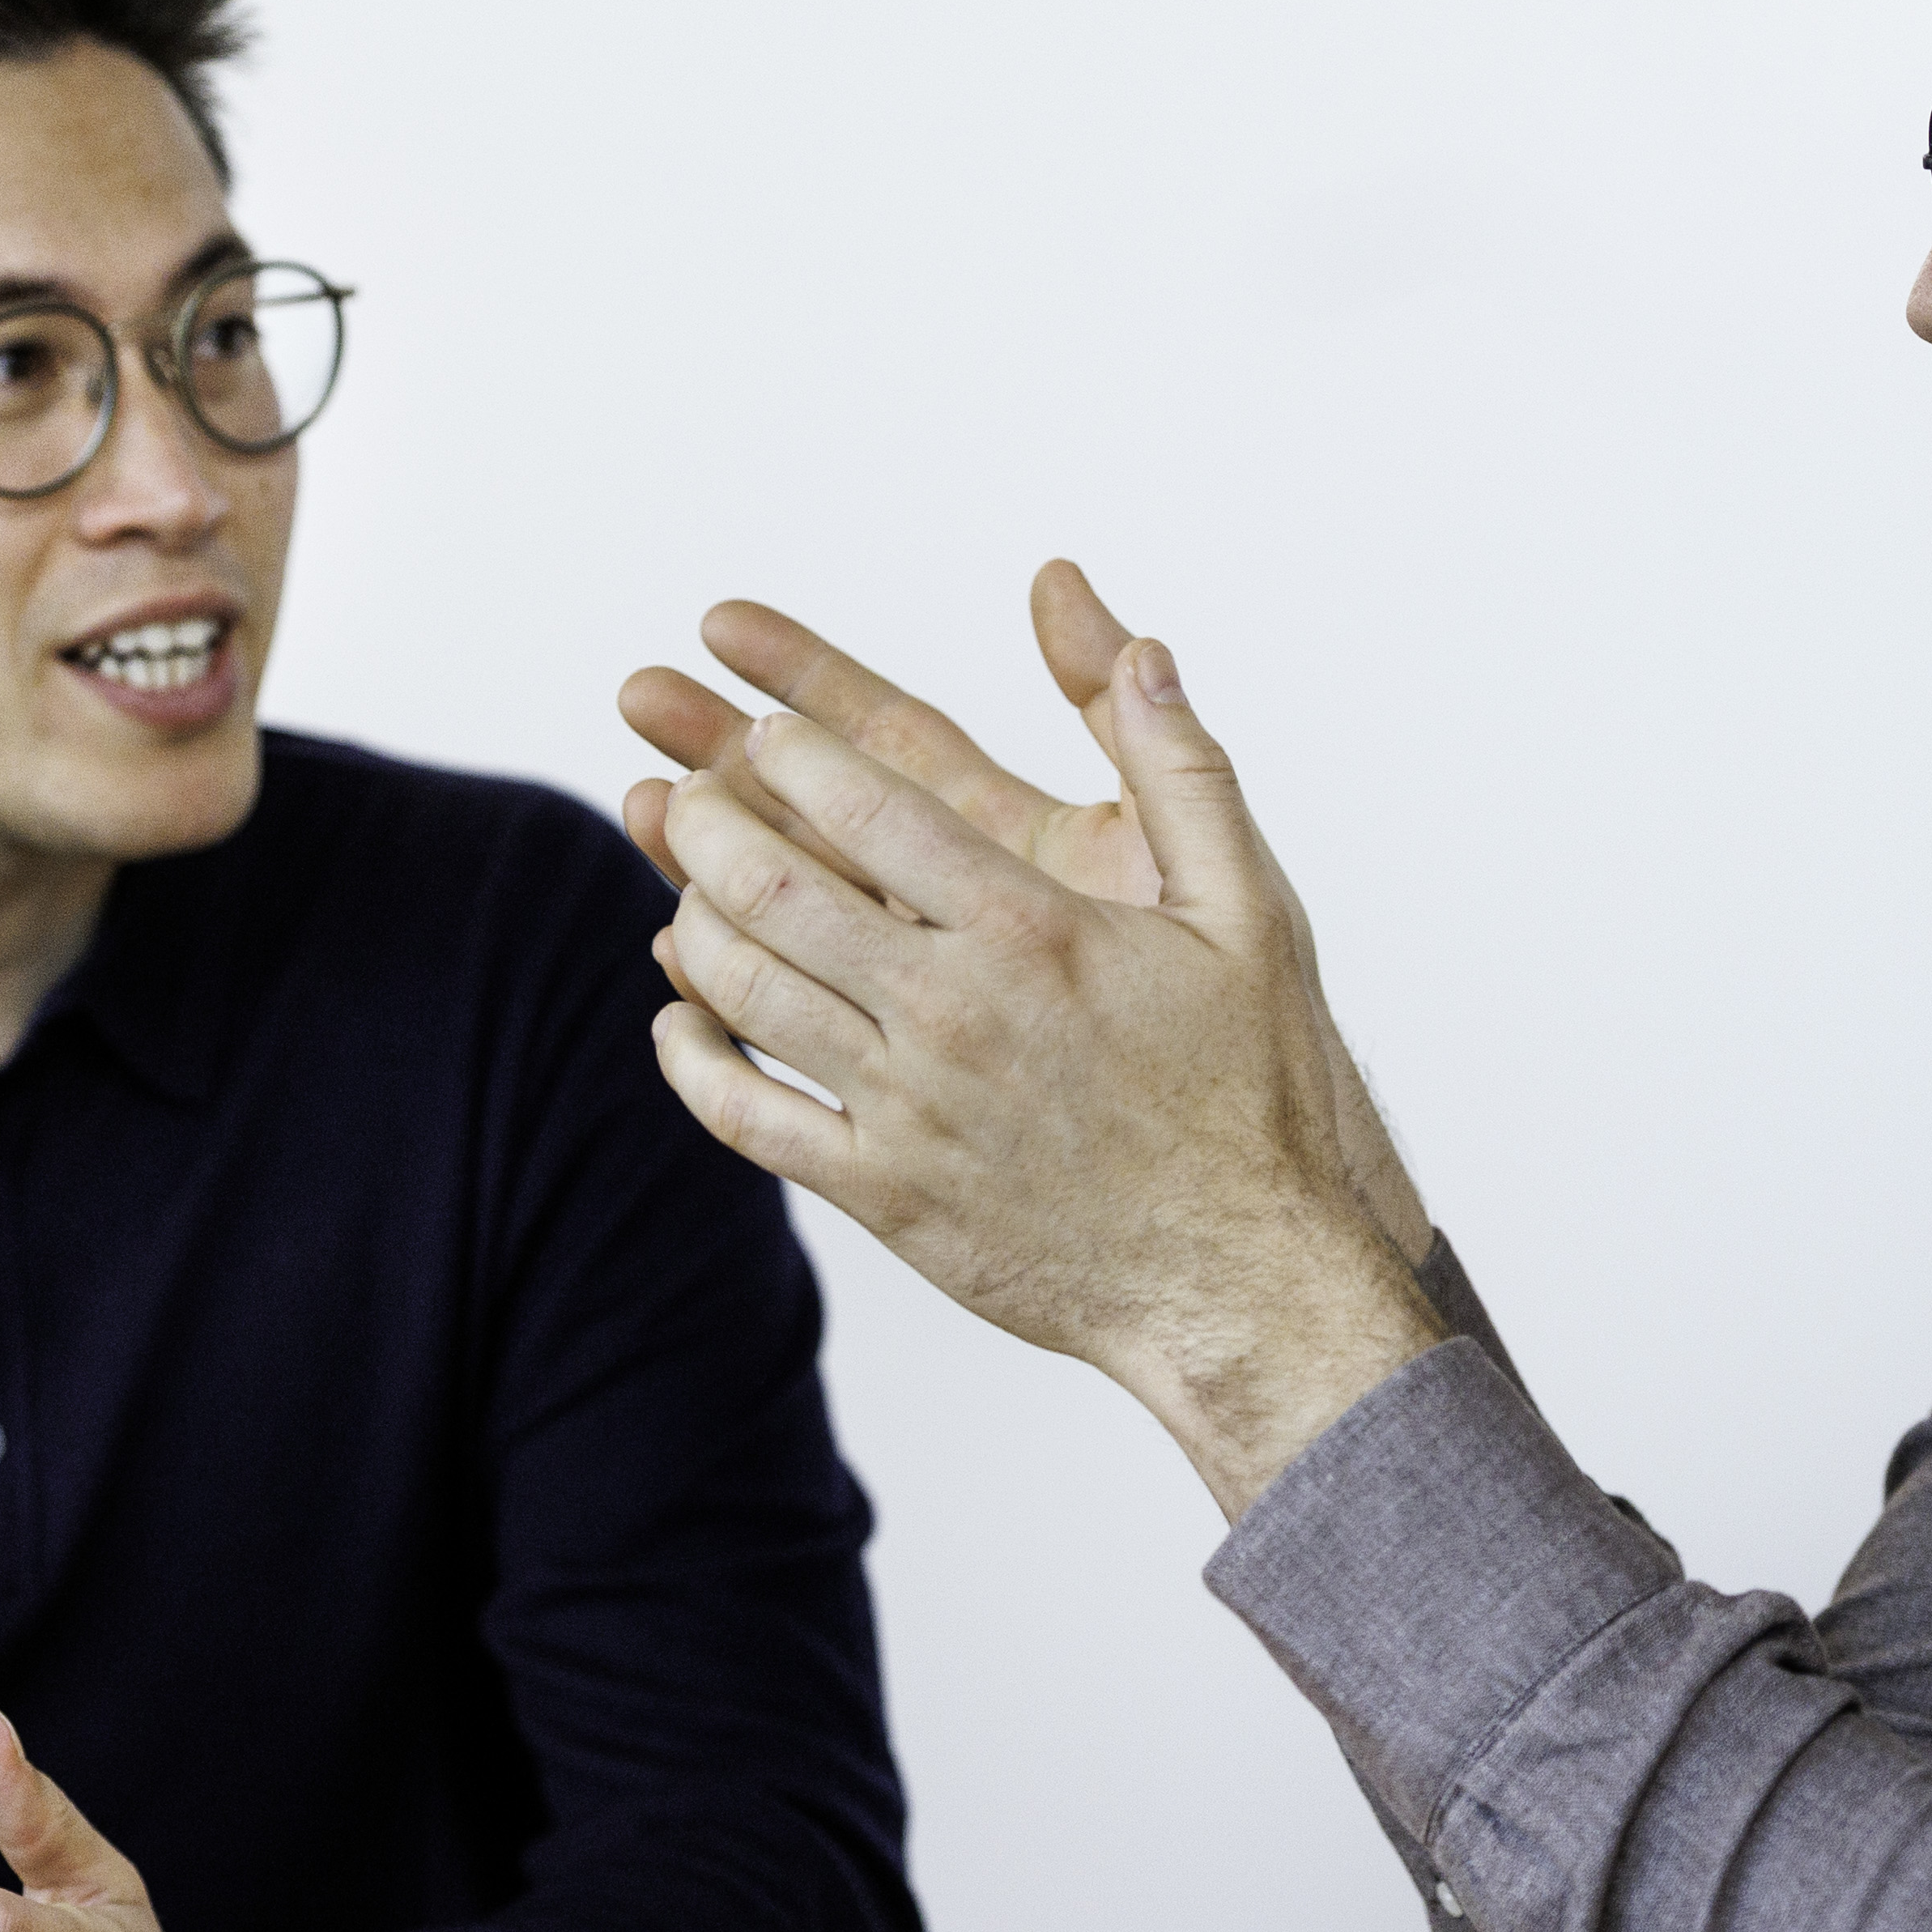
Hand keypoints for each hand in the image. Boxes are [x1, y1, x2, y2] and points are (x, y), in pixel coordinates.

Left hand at [617, 562, 1431, 1262]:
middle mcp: (954, 1011)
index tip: (761, 730)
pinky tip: (676, 1022)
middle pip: (775, 887)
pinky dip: (690, 1060)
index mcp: (1030, 927)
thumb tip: (1147, 652)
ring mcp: (910, 1108)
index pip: (867, 804)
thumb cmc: (1255, 1092)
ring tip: (681, 888)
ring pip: (745, 993)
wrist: (1246, 1279)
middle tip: (676, 788)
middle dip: (706, 822)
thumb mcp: (1249, 911)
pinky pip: (748, 1116)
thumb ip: (1184, 770)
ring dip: (689, 924)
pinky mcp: (886, 1196)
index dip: (790, 751)